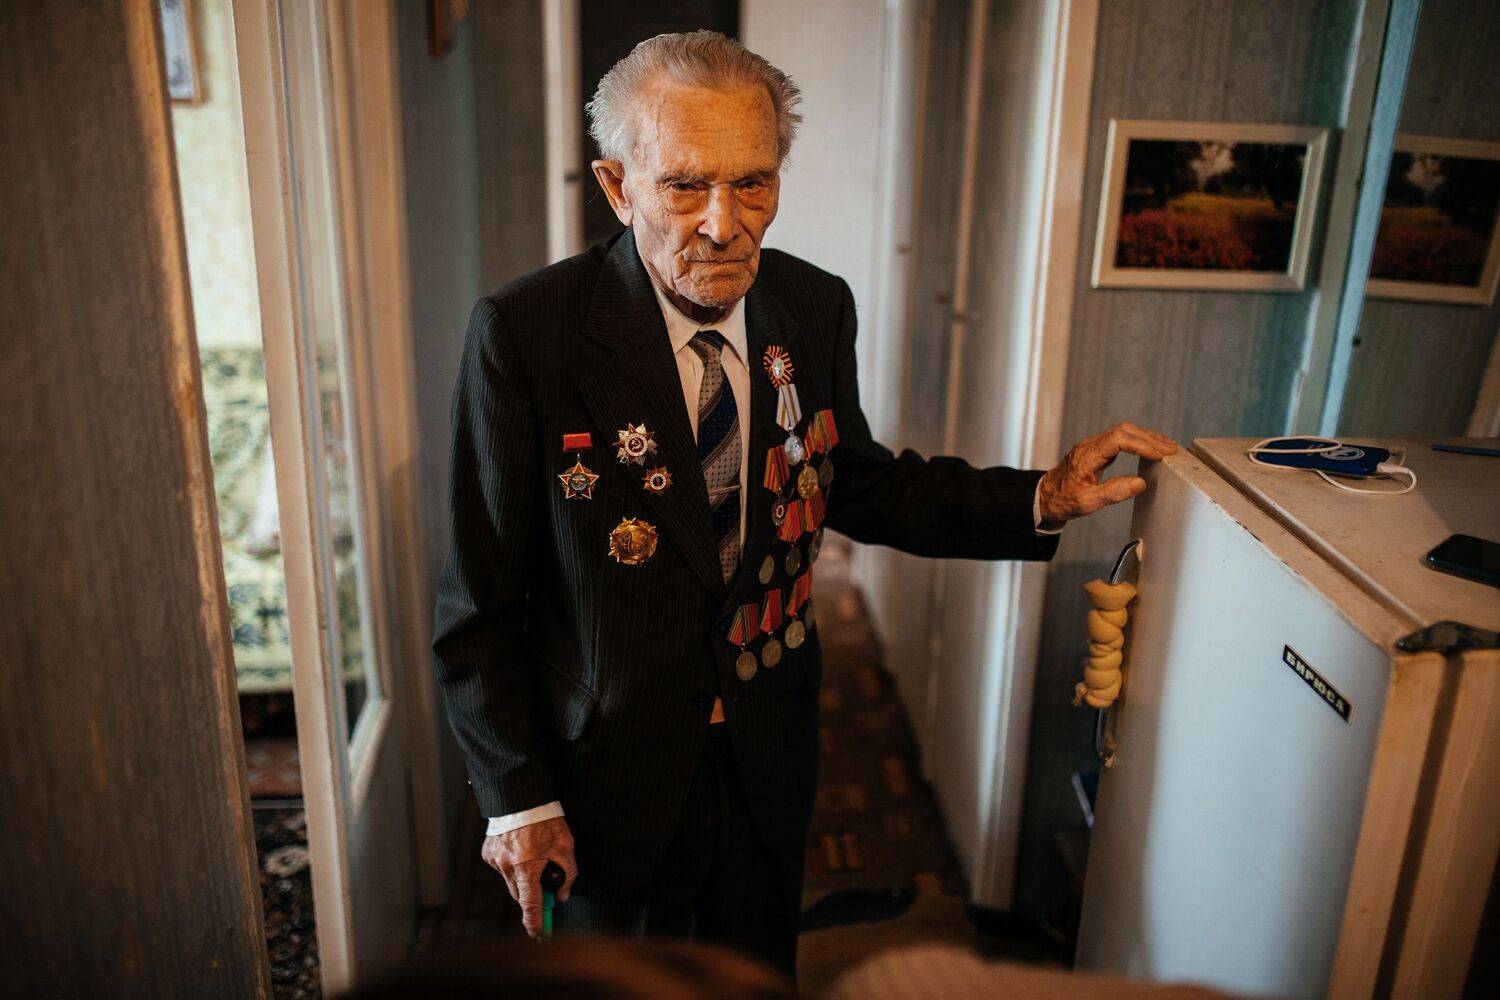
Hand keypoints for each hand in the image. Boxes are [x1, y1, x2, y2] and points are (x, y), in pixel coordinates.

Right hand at [481, 816, 577, 937]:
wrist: (521, 796)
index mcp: (526, 867)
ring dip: (521, 877)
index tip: (538, 934)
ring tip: (532, 854)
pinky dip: (511, 864)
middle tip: (545, 883)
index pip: (530, 904)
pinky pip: (502, 867)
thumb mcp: (565, 846)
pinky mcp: (488, 852)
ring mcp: (495, 860)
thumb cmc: (545, 819)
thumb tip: (563, 894)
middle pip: (519, 895)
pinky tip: (520, 847)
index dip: (535, 922)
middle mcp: (507, 866)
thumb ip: (567, 873)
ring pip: (510, 881)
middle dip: (531, 894)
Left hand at [1037, 421, 1177, 526]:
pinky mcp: (1097, 450)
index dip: (1141, 445)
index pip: (1118, 439)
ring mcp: (1093, 446)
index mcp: (1087, 456)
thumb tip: (1140, 483)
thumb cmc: (1063, 501)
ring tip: (1167, 447)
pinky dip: (1138, 441)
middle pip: (1123, 430)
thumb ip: (1114, 492)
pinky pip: (1120, 438)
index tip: (1159, 455)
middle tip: (1170, 451)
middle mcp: (1090, 446)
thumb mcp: (1087, 502)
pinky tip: (1150, 448)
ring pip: (1123, 431)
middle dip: (1149, 438)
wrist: (1045, 497)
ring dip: (1146, 437)